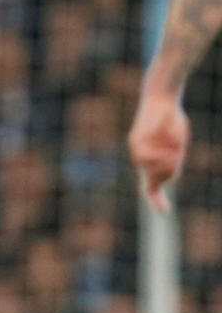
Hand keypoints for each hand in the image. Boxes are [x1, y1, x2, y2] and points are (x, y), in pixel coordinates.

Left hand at [127, 91, 190, 211]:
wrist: (161, 99)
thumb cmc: (171, 121)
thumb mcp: (176, 144)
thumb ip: (172, 161)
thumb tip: (168, 177)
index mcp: (152, 161)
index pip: (151, 186)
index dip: (158, 200)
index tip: (165, 212)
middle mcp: (141, 158)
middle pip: (162, 178)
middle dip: (174, 167)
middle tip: (177, 150)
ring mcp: (137, 151)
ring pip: (157, 170)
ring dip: (168, 159)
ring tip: (170, 141)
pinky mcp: (135, 143)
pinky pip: (148, 158)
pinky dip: (160, 153)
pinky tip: (163, 142)